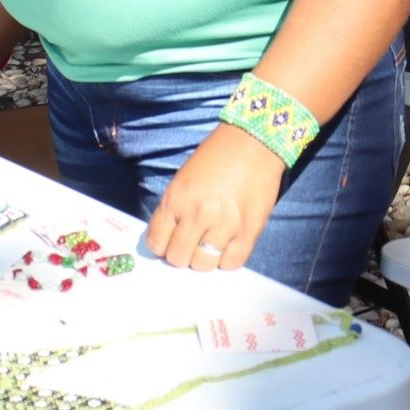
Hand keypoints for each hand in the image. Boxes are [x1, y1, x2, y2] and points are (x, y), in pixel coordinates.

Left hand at [145, 122, 286, 272]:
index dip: (160, 246)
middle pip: (178, 258)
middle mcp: (198, 215)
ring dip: (203, 259)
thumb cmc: (214, 159)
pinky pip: (231, 263)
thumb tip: (168, 239)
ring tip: (207, 245)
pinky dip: (226, 260)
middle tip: (187, 246)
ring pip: (204, 264)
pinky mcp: (249, 232)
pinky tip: (225, 247)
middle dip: (180, 255)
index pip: (157, 241)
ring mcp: (224, 226)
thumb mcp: (182, 180)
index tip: (166, 244)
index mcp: (176, 199)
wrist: (252, 144)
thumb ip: (174, 210)